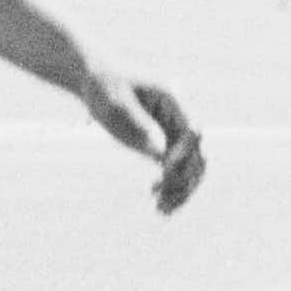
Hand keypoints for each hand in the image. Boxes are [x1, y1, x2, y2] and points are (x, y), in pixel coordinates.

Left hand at [81, 68, 205, 213]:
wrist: (94, 80)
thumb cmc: (105, 85)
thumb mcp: (118, 103)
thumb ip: (141, 126)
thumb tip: (163, 156)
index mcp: (173, 101)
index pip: (189, 134)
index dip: (181, 155)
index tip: (162, 170)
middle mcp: (178, 119)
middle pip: (197, 154)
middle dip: (185, 179)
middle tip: (163, 199)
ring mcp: (171, 133)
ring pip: (190, 168)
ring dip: (181, 190)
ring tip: (162, 210)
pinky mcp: (161, 145)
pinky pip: (175, 171)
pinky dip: (172, 188)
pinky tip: (160, 206)